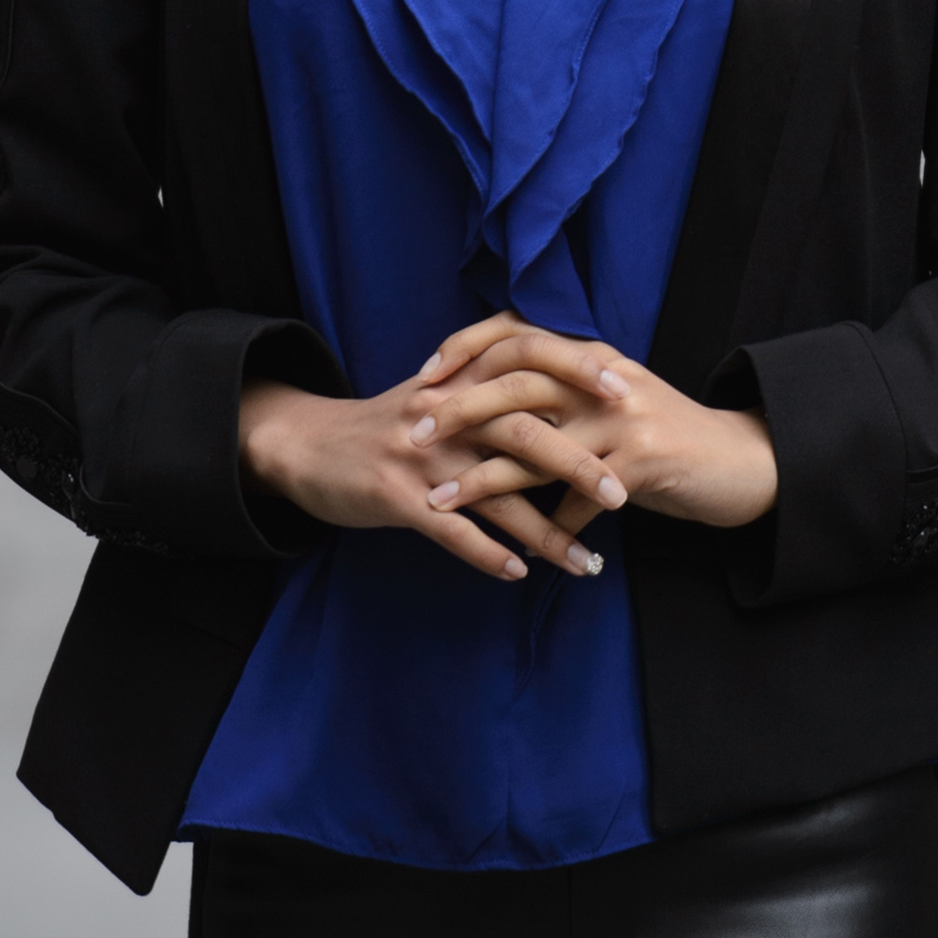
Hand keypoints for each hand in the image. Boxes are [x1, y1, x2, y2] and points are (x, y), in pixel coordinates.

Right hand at [239, 315, 612, 583]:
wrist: (309, 444)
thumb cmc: (392, 422)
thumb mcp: (441, 390)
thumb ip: (495, 386)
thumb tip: (565, 398)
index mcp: (464, 376)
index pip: (533, 364)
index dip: (581, 375)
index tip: (629, 398)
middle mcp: (449, 411)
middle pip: (526, 430)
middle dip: (579, 464)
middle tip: (623, 495)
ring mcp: (422, 454)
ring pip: (495, 492)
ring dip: (545, 531)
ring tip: (587, 563)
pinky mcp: (396, 497)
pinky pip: (451, 530)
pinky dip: (486, 553)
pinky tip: (518, 574)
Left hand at [407, 317, 777, 540]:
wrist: (740, 461)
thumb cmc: (666, 436)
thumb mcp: (614, 400)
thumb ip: (564, 392)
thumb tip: (495, 395)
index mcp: (593, 356)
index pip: (519, 332)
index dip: (468, 348)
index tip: (424, 374)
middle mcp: (606, 378)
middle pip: (518, 381)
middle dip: (461, 409)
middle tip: (416, 432)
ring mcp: (626, 418)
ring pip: (538, 447)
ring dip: (483, 479)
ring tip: (439, 501)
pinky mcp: (643, 462)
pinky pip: (578, 499)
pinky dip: (547, 528)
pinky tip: (522, 551)